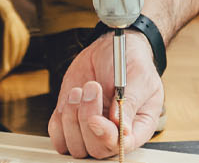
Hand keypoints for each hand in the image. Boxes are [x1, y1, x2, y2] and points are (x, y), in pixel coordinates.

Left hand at [48, 32, 163, 158]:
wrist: (111, 48)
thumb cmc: (131, 62)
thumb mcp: (138, 77)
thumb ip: (130, 103)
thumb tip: (123, 129)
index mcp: (137, 127)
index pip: (121, 146)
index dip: (106, 137)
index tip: (96, 118)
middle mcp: (113, 133)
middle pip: (96, 150)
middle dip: (87, 120)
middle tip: (91, 90)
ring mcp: (90, 130)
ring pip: (75, 146)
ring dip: (72, 117)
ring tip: (80, 89)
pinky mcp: (72, 121)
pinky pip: (59, 136)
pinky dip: (59, 120)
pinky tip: (71, 98)